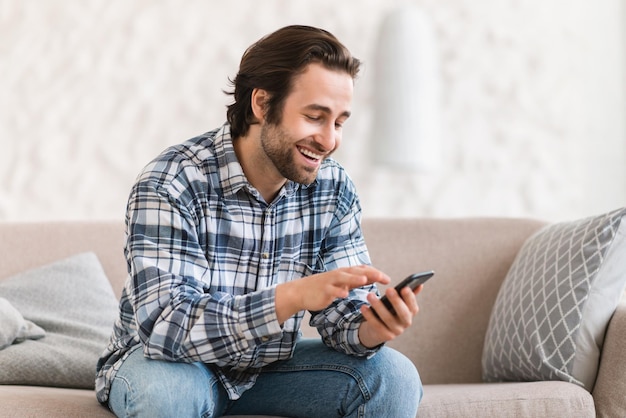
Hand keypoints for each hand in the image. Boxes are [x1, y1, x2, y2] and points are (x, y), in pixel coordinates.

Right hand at [275, 265, 389, 323]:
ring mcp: (331, 282)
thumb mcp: (342, 282)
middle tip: (384, 278)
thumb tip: (372, 277)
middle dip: (371, 274)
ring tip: (366, 280)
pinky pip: (331, 290)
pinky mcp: (323, 290)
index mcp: (345, 273)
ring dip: (355, 278)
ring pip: (344, 278)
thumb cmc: (324, 287)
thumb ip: (356, 280)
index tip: (388, 279)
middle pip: (357, 271)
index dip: (376, 274)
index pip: (363, 270)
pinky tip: (345, 294)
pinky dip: (338, 291)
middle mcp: (339, 275)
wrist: (302, 291)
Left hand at [358, 284, 422, 347]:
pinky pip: (377, 325)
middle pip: (403, 313)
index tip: (404, 287)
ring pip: (388, 319)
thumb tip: (420, 284)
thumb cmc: (390, 310)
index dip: (410, 297)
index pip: (413, 305)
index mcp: (411, 312)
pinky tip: (363, 307)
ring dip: (378, 306)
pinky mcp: (385, 336)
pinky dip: (369, 316)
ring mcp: (396, 331)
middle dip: (396, 301)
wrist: (378, 329)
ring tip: (369, 295)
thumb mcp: (398, 302)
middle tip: (388, 290)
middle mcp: (406, 322)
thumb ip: (408, 293)